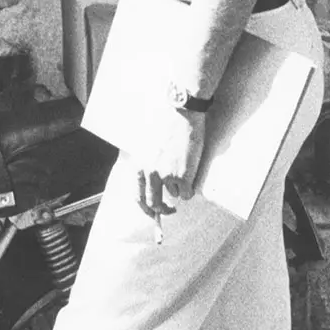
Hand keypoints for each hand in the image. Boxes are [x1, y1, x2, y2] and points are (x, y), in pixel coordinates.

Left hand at [134, 105, 207, 220]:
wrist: (182, 116)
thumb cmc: (166, 129)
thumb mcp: (147, 148)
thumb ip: (147, 166)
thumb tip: (153, 189)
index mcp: (139, 165)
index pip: (138, 197)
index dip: (146, 209)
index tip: (154, 213)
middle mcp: (150, 173)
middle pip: (154, 204)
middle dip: (164, 210)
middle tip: (171, 209)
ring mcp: (166, 175)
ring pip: (174, 196)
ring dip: (179, 189)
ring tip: (183, 169)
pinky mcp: (182, 176)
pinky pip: (187, 194)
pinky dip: (190, 189)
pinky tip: (191, 172)